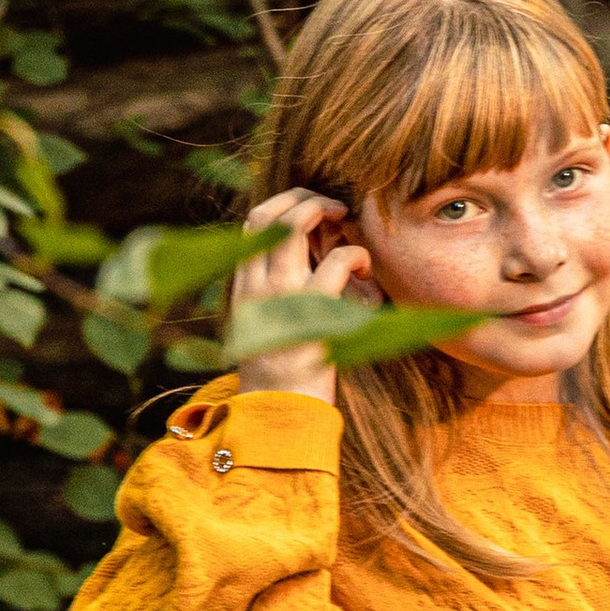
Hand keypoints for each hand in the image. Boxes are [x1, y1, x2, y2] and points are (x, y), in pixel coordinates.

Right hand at [228, 187, 370, 401]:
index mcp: (244, 286)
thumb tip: (305, 261)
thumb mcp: (264, 326)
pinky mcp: (313, 311)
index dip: (283, 204)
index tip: (311, 207)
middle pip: (271, 214)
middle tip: (335, 206)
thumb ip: (274, 293)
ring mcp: (282, 295)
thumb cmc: (280, 373)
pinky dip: (357, 255)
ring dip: (326, 211)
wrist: (279, 413)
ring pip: (296, 225)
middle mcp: (256, 284)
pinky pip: (338, 262)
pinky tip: (365, 272)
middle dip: (305, 197)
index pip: (253, 224)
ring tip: (348, 223)